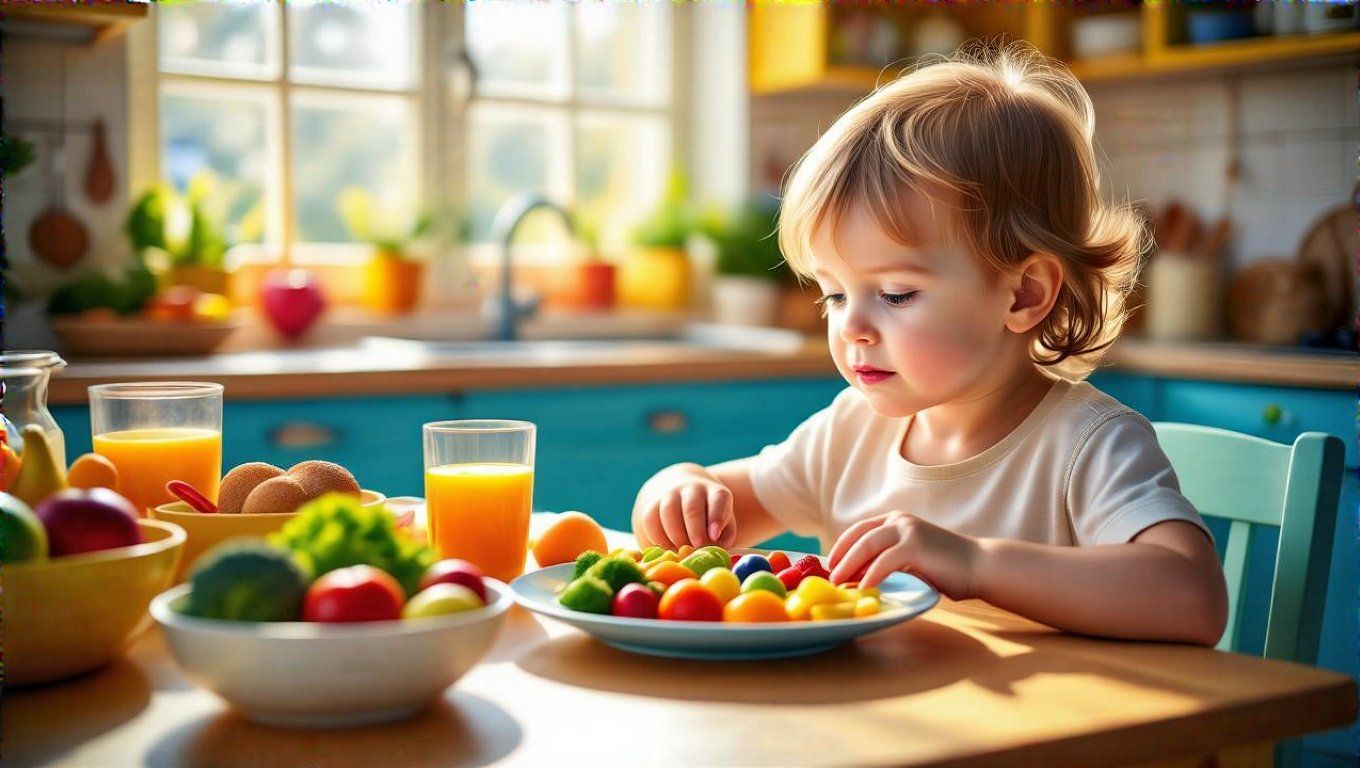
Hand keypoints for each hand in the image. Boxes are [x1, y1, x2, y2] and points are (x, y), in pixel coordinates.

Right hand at [633, 468, 736, 550]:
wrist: (683, 495)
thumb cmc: (709, 518)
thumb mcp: (724, 525)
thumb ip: (723, 539)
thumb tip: (713, 552)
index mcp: (715, 493)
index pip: (718, 499)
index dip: (716, 517)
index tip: (715, 535)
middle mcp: (692, 489)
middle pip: (692, 507)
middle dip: (695, 530)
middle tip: (697, 547)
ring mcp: (670, 494)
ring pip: (669, 512)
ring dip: (676, 536)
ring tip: (683, 550)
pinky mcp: (652, 505)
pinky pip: (651, 522)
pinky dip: (659, 538)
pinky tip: (669, 547)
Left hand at [827, 512, 980, 599]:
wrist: (980, 566)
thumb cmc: (945, 568)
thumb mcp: (911, 558)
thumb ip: (888, 560)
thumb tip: (858, 576)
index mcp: (896, 520)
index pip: (859, 530)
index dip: (841, 547)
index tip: (830, 565)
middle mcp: (899, 521)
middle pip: (858, 537)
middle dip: (840, 557)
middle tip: (829, 577)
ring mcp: (908, 531)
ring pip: (867, 546)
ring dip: (849, 566)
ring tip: (839, 583)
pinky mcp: (916, 546)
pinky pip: (884, 562)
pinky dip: (871, 576)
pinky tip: (863, 589)